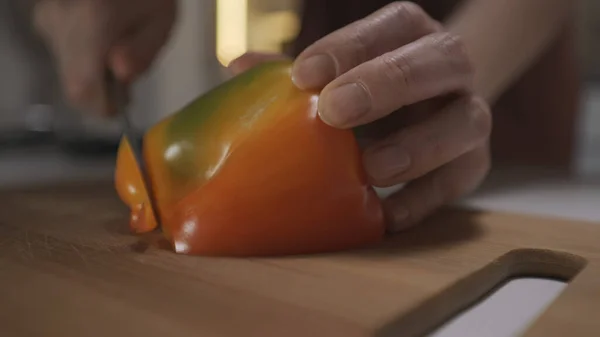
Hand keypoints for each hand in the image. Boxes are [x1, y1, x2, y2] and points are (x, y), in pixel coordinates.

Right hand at [33, 0, 176, 115]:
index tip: (124, 106)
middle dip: (102, 92)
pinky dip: (85, 59)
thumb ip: (143, 54)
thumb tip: (120, 77)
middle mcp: (62, 22)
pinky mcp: (46, 18)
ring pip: (68, 70)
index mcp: (93, 22)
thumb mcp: (162, 22)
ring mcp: (49, 19)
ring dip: (94, 74)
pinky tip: (103, 43)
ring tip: (118, 54)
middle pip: (73, 84)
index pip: (84, 86)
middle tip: (126, 81)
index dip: (103, 105)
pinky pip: (65, 54)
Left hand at [230, 2, 491, 232]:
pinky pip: (459, 181)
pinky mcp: (473, 162)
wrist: (431, 107)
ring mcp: (468, 114)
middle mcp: (448, 67)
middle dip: (387, 84)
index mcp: (410, 33)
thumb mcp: (339, 70)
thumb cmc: (372, 86)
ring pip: (465, 123)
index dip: (349, 48)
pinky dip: (424, 200)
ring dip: (417, 146)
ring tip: (371, 168)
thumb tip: (239, 68)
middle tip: (336, 111)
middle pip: (438, 62)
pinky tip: (388, 215)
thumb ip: (300, 71)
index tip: (305, 75)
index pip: (389, 27)